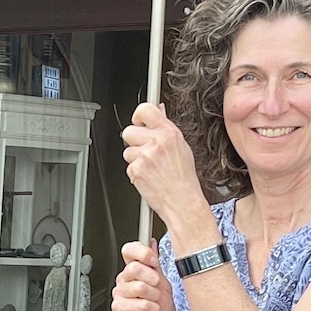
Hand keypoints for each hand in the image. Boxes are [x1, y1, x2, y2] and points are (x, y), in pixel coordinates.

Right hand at [113, 242, 174, 310]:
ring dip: (153, 296)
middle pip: (134, 268)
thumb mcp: (163, 283)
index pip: (129, 250)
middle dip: (152, 278)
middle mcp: (125, 280)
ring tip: (154, 302)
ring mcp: (120, 293)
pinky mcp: (119, 307)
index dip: (142, 252)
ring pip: (139, 287)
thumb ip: (156, 265)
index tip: (153, 260)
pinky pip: (138, 303)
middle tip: (157, 288)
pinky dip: (150, 308)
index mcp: (135, 271)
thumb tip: (152, 243)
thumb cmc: (160, 310)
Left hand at [121, 101, 210, 237]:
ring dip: (135, 159)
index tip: (139, 122)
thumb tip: (158, 111)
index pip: (145, 109)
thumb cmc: (184, 178)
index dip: (138, 116)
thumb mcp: (181, 146)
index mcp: (169, 132)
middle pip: (128, 131)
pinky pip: (128, 166)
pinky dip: (136, 172)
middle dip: (133, 141)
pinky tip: (149, 176)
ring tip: (151, 168)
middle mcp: (157, 142)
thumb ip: (166, 128)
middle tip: (146, 152)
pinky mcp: (136, 169)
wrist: (182, 201)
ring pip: (127, 151)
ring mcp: (145, 156)